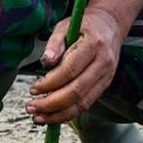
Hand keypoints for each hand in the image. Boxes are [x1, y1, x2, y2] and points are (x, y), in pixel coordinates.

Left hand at [28, 9, 122, 124]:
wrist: (110, 26)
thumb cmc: (85, 25)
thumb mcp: (66, 25)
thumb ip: (55, 42)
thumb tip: (46, 62)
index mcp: (94, 45)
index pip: (70, 70)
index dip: (50, 82)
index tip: (34, 89)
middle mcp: (103, 63)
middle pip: (76, 91)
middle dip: (51, 103)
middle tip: (31, 107)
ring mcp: (106, 76)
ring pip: (82, 103)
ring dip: (58, 114)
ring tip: (38, 117)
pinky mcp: (104, 86)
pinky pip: (86, 104)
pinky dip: (68, 113)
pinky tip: (52, 116)